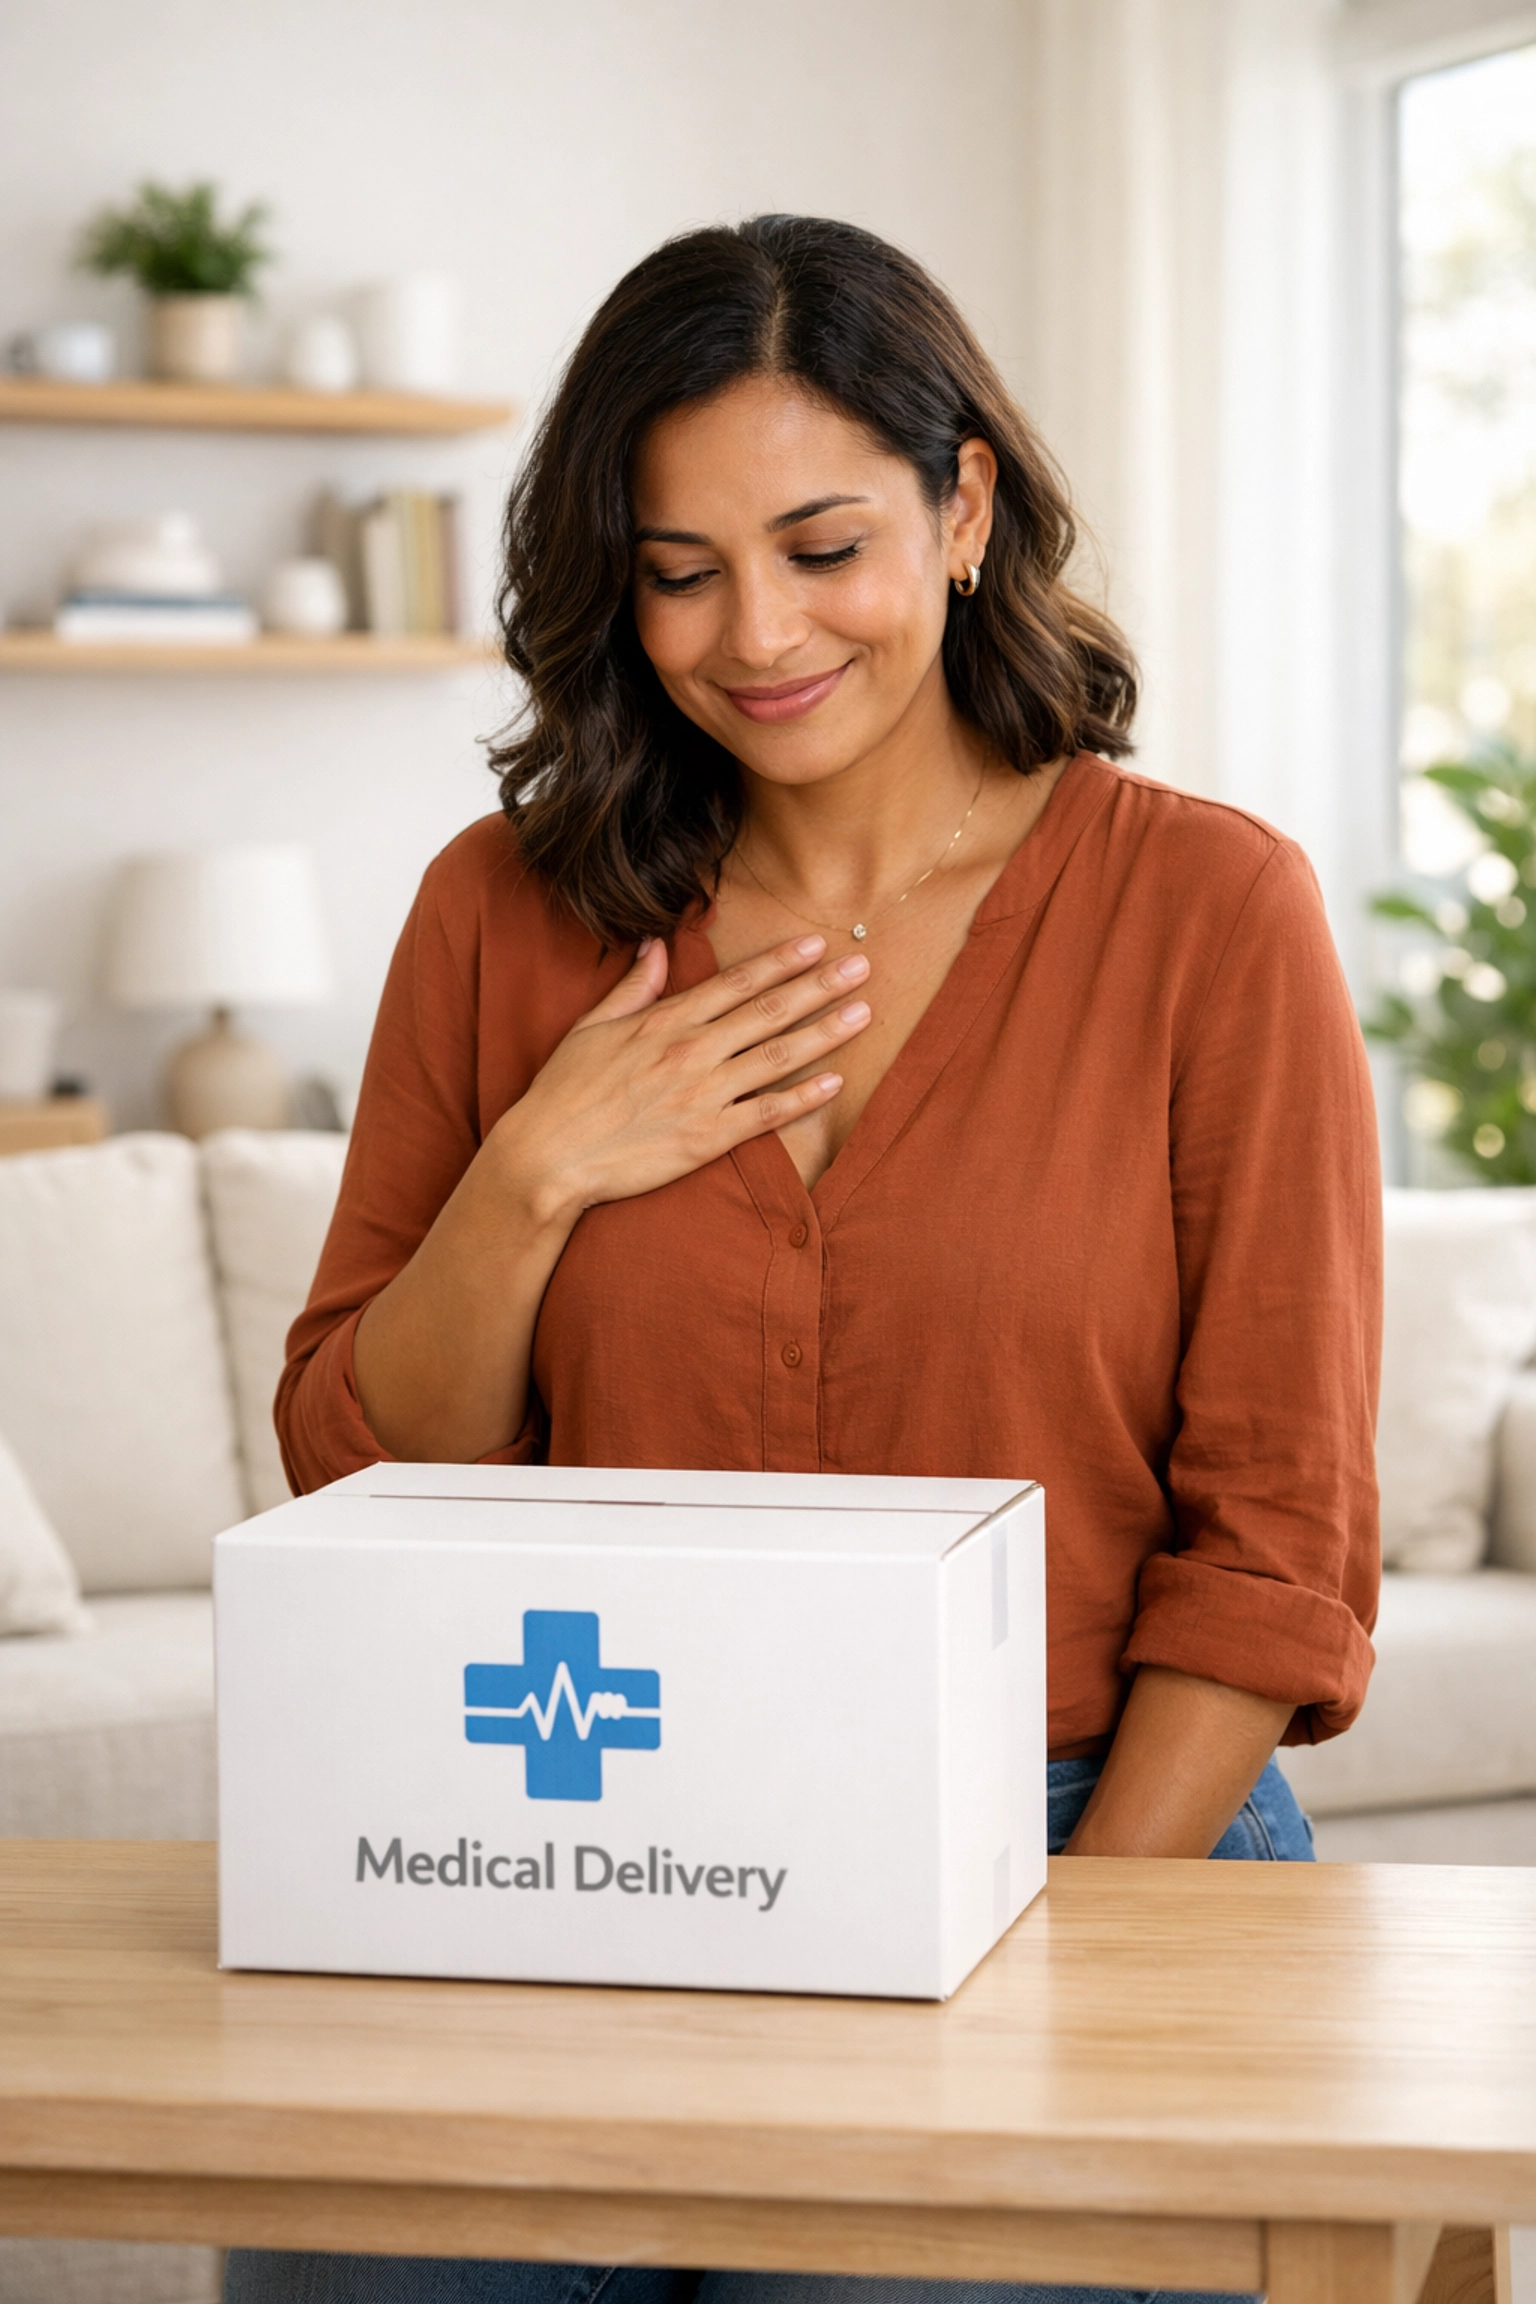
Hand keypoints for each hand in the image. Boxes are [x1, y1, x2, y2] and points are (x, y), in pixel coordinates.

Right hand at [495, 932, 872, 1229]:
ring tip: (863, 1014)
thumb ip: (632, 987)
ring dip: (825, 1033)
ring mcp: (702, 1095)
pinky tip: (836, 1083)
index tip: (815, 943)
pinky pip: (767, 1114)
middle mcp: (691, 1051)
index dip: (780, 961)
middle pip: (769, 1012)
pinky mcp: (707, 1138)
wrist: (547, 1157)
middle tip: (862, 967)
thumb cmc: (563, 1093)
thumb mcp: (591, 1028)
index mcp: (664, 1021)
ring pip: (778, 1057)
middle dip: (820, 986)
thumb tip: (657, 946)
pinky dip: (804, 1098)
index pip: (736, 983)